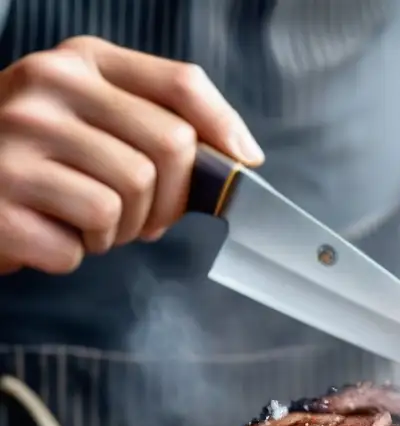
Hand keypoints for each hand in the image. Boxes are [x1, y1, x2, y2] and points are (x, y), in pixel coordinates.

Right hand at [0, 36, 262, 275]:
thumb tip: (239, 159)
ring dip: (119, 232)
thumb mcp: (93, 118)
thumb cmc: (39, 159)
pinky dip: (73, 255)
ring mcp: (15, 140)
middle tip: (145, 218)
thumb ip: (158, 123)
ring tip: (85, 222)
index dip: (225, 130)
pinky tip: (48, 233)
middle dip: (170, 200)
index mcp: (81, 62)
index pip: (182, 83)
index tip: (242, 165)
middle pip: (169, 149)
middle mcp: (45, 87)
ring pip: (127, 202)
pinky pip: (78, 247)